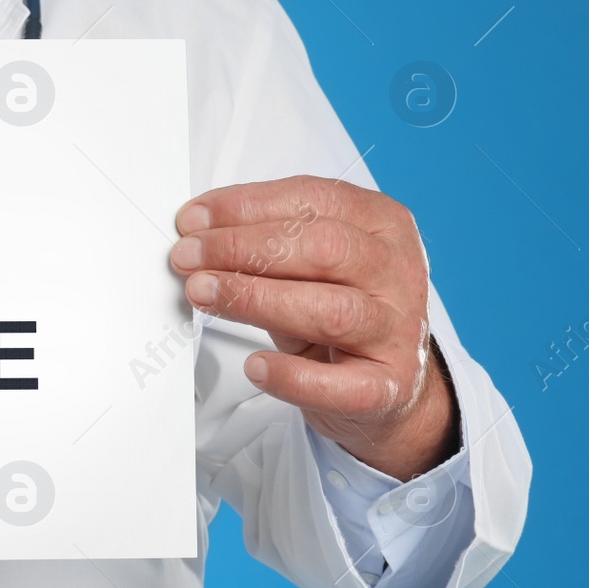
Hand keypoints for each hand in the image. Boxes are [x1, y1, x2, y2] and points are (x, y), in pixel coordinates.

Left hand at [169, 175, 458, 479]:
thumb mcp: (307, 263)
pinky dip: (291, 376)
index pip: (316, 200)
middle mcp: (400, 272)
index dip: (247, 206)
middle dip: (243, 249)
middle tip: (188, 257)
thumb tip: (198, 232)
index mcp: (383, 224)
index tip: (194, 219)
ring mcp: (399, 331)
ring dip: (255, 299)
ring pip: (331, 310)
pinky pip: (340, 384)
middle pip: (324, 248)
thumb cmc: (337, 310)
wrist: (386, 379)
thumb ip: (266, 241)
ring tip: (203, 294)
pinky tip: (255, 366)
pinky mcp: (388, 387)